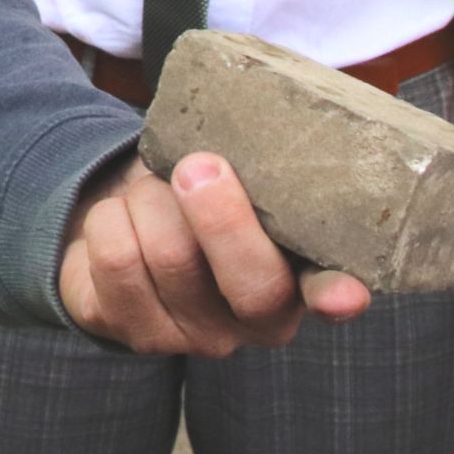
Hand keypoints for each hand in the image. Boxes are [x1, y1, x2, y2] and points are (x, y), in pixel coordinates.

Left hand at [59, 152, 369, 355]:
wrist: (120, 226)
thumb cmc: (190, 196)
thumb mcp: (232, 180)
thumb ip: (253, 171)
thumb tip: (253, 118)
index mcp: (295, 279)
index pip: (327, 295)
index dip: (337, 297)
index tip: (343, 296)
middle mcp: (252, 320)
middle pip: (249, 281)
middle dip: (220, 216)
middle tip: (200, 164)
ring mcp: (191, 335)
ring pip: (170, 255)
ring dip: (148, 200)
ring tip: (151, 191)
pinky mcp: (131, 331)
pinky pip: (116, 259)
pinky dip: (110, 217)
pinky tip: (118, 217)